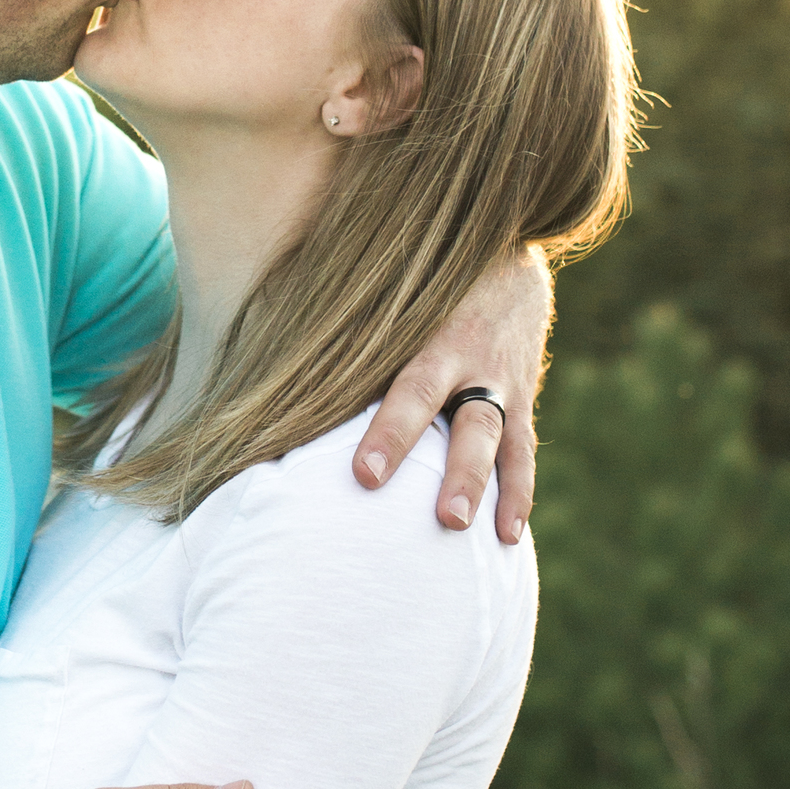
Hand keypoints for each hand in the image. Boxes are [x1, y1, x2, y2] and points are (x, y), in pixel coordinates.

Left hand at [351, 245, 552, 543]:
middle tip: (447, 520)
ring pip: (502, 442)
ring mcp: (504, 383)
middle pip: (471, 423)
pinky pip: (522, 450)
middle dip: (459, 472)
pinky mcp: (521, 398)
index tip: (365, 476)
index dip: (391, 432)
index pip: (413, 390)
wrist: (504, 251)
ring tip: (486, 537)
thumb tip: (267, 352)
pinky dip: (518, 491)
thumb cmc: (422, 276)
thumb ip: (348, 323)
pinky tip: (508, 537)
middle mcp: (474, 363)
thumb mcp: (391, 288)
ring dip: (494, 490)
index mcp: (434, 336)